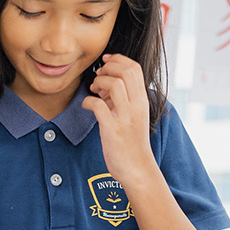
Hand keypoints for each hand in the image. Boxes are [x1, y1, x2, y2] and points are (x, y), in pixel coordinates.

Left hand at [84, 54, 157, 185]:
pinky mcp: (113, 130)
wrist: (138, 169)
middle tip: (99, 76)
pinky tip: (87, 106)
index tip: (106, 62)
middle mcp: (137, 106)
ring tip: (94, 90)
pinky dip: (88, 102)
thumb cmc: (132, 143)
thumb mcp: (134, 115)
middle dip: (108, 67)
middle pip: (126, 72)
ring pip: (115, 84)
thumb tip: (105, 83)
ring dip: (100, 82)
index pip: (135, 68)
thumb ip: (123, 98)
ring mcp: (126, 118)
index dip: (118, 60)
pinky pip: (98, 106)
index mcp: (142, 101)